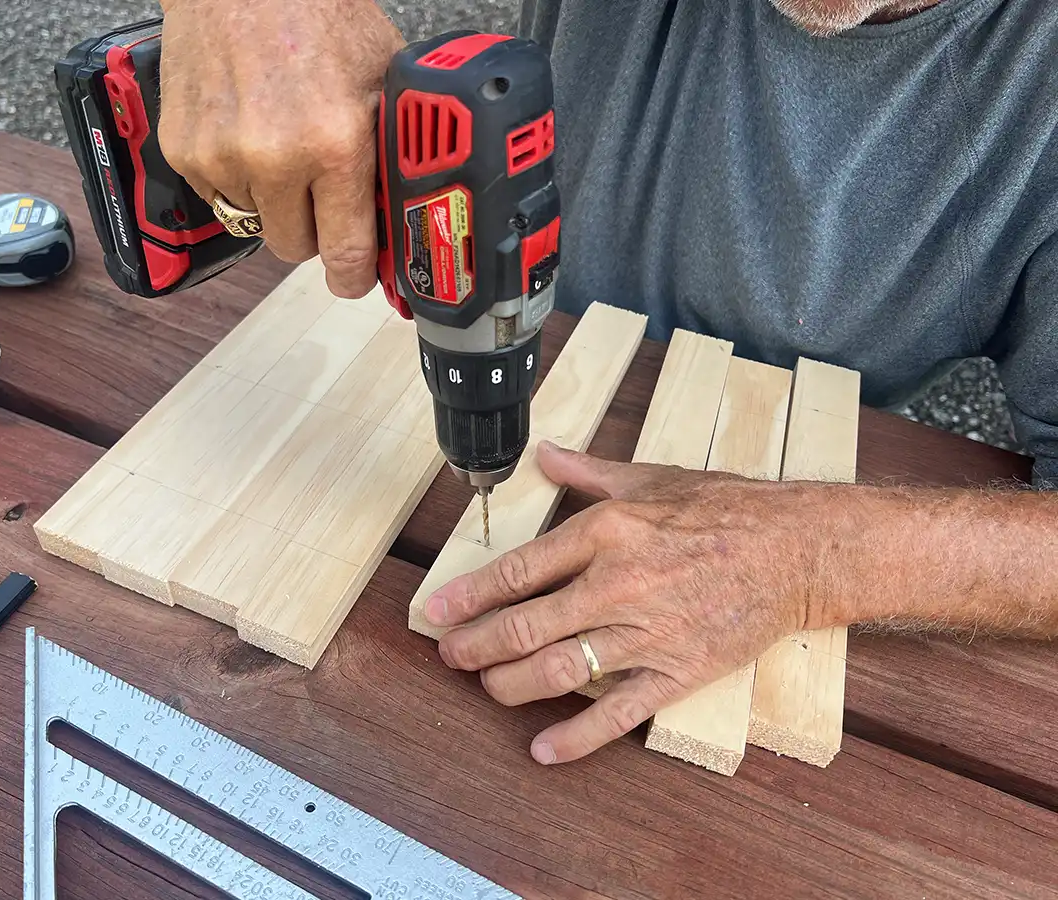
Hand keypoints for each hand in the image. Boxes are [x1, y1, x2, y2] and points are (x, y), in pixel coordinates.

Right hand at [157, 0, 403, 296]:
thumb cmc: (317, 18)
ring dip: (273, 201)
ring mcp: (220, 157)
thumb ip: (392, 152)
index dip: (353, 275)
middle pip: (295, 249)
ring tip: (282, 145)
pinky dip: (236, 178)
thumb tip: (404, 214)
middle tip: (321, 193)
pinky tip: (249, 132)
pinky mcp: (183, 151)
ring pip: (255, 223)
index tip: (354, 279)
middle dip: (313, 230)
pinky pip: (218, 196)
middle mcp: (273, 158)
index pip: (343, 252)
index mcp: (333, 144)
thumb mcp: (382, 79)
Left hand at [422, 441, 826, 764]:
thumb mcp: (650, 477)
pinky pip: (619, 711)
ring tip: (487, 688)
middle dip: (478, 646)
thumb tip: (545, 454)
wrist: (798, 549)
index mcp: (607, 532)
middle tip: (449, 656)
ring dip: (512, 685)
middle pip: (527, 626)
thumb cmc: (726, 508)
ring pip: (561, 670)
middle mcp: (619, 585)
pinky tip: (543, 750)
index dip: (470, 596)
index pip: (520, 571)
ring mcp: (648, 633)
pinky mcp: (677, 671)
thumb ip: (588, 472)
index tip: (437, 612)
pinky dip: (578, 736)